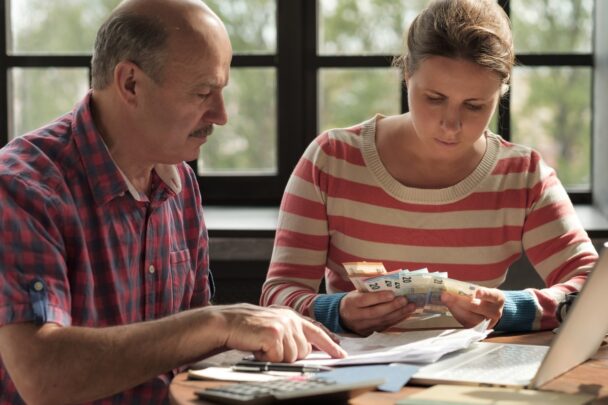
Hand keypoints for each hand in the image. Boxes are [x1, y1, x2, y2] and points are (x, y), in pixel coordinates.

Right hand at [216, 303, 346, 361]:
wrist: (227, 323)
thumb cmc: (248, 328)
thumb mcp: (274, 326)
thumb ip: (291, 333)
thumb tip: (307, 348)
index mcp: (292, 316)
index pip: (317, 331)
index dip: (330, 344)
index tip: (341, 353)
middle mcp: (291, 319)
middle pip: (303, 351)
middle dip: (287, 355)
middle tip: (269, 347)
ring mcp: (283, 326)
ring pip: (292, 357)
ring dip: (275, 357)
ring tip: (262, 346)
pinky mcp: (274, 334)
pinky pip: (278, 358)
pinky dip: (266, 358)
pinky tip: (257, 347)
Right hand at [339, 290, 416, 335]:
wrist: (342, 316)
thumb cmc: (353, 300)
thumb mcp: (356, 292)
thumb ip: (370, 289)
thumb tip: (390, 283)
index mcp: (351, 303)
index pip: (365, 300)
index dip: (379, 297)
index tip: (392, 293)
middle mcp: (356, 316)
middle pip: (376, 312)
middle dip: (392, 306)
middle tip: (405, 300)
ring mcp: (363, 326)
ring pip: (383, 321)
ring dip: (399, 314)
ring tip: (411, 306)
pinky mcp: (370, 332)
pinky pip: (385, 326)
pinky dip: (397, 320)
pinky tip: (406, 314)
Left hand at [441, 287, 504, 328]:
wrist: (492, 312)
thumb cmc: (485, 298)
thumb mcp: (483, 291)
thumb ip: (472, 289)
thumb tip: (453, 288)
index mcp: (497, 299)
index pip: (491, 296)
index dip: (484, 294)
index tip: (477, 292)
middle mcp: (494, 312)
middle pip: (476, 307)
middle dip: (459, 301)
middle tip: (446, 295)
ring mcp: (486, 323)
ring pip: (468, 317)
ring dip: (454, 308)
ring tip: (444, 300)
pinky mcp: (477, 329)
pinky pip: (464, 321)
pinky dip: (455, 313)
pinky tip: (449, 306)